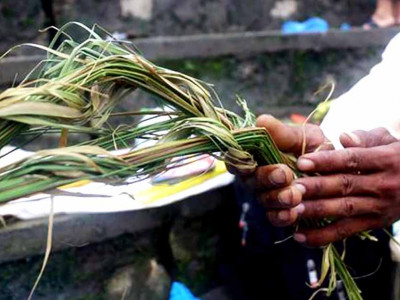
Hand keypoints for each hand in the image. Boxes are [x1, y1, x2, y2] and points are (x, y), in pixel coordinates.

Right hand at [232, 114, 330, 226]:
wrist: (339, 171)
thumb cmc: (314, 148)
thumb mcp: (303, 136)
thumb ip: (282, 132)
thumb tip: (261, 121)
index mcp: (256, 155)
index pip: (236, 159)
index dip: (239, 161)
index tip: (252, 159)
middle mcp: (257, 177)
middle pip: (250, 180)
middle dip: (267, 178)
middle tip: (285, 174)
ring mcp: (268, 196)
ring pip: (263, 200)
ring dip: (278, 197)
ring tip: (295, 195)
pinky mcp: (281, 213)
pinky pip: (274, 218)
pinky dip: (282, 216)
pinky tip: (293, 213)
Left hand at [294, 128, 399, 246]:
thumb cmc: (395, 155)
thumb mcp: (387, 140)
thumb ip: (366, 137)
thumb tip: (344, 137)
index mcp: (385, 160)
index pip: (352, 160)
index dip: (326, 161)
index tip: (302, 162)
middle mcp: (383, 185)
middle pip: (345, 185)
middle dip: (316, 188)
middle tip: (291, 188)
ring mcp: (379, 206)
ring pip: (343, 209)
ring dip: (316, 211)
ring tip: (292, 211)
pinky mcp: (374, 223)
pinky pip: (346, 231)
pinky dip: (323, 236)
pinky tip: (300, 237)